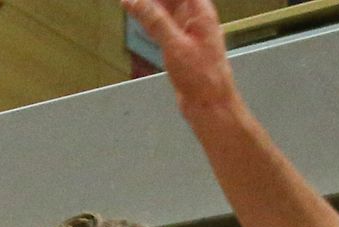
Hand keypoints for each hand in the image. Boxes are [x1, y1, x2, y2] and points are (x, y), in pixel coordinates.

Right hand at [121, 0, 238, 112]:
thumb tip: (136, 1)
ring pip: (166, 11)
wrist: (209, 104)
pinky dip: (149, 21)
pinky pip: (162, 27)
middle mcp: (195, 19)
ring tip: (129, 1)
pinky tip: (136, 16)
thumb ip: (155, 21)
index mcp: (201, 13)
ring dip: (149, 5)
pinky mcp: (179, 47)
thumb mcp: (175, 44)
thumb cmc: (201, 75)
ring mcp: (187, 33)